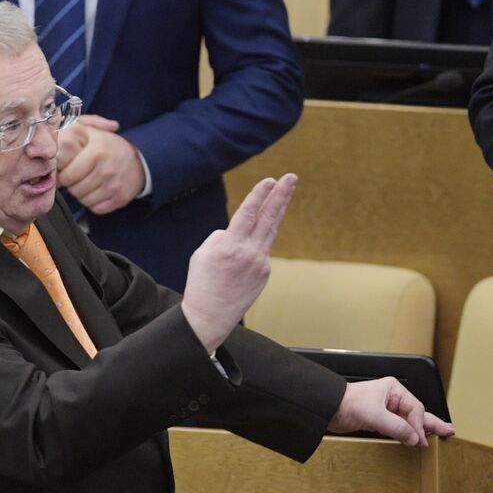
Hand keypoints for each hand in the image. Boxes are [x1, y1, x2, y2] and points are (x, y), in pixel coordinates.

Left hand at [56, 114, 143, 214]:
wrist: (140, 162)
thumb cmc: (110, 147)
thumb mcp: (93, 133)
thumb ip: (74, 129)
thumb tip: (57, 135)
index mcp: (97, 151)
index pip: (67, 174)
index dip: (63, 174)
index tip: (67, 170)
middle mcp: (107, 169)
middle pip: (74, 189)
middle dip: (73, 184)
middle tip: (78, 176)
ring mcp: (115, 185)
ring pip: (83, 200)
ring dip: (82, 193)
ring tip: (88, 182)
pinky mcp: (120, 198)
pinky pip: (95, 208)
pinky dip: (94, 202)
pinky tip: (98, 191)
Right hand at [182, 174, 296, 351]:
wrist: (210, 316)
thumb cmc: (202, 283)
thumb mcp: (202, 254)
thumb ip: (222, 237)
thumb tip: (239, 230)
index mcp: (229, 247)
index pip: (248, 214)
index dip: (259, 195)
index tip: (270, 180)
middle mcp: (248, 253)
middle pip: (268, 218)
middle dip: (281, 195)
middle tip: (291, 177)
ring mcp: (260, 263)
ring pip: (271, 230)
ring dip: (279, 208)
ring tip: (287, 190)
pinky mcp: (265, 272)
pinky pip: (261, 249)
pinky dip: (256, 242)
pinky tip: (245, 250)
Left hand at [329, 377, 454, 446]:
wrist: (327, 409)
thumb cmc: (347, 403)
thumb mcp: (374, 415)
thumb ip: (396, 427)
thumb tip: (415, 438)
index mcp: (394, 389)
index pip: (414, 409)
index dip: (419, 426)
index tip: (421, 441)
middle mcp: (392, 398)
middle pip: (417, 412)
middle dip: (432, 423)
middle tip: (448, 431)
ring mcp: (387, 409)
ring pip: (409, 421)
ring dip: (421, 430)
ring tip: (439, 435)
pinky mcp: (380, 420)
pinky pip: (399, 428)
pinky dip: (408, 434)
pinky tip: (416, 439)